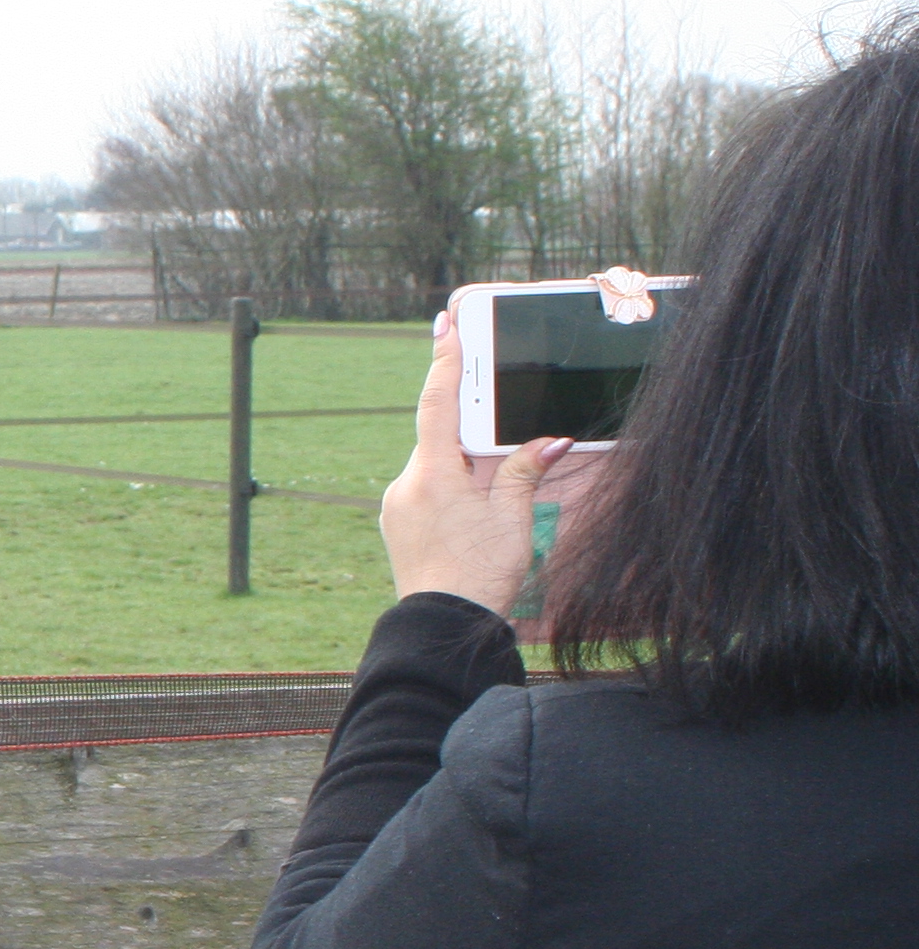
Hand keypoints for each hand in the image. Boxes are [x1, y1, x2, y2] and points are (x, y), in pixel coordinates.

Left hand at [381, 310, 568, 613]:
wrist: (442, 624)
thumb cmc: (480, 574)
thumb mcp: (513, 518)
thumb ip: (525, 472)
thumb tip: (550, 441)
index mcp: (432, 474)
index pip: (439, 402)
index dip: (446, 359)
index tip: (446, 324)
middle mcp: (406, 484)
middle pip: (440, 436)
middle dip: (471, 423)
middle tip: (490, 405)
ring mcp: (397, 505)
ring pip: (435, 464)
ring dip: (464, 462)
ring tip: (492, 486)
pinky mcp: (398, 524)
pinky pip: (426, 489)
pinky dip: (451, 484)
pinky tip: (473, 506)